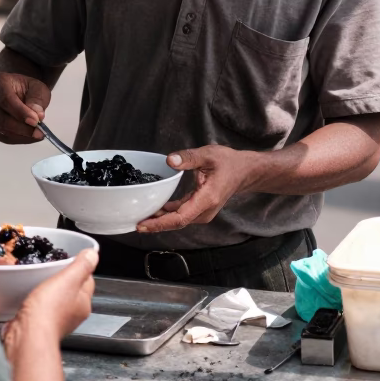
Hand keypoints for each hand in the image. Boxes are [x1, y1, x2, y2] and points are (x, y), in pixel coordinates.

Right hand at [0, 72, 51, 143]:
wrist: (14, 90)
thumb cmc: (25, 88)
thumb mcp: (37, 87)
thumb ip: (38, 99)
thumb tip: (38, 116)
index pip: (6, 99)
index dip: (21, 112)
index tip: (36, 121)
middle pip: (0, 118)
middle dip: (21, 128)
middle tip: (39, 132)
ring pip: (0, 130)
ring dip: (21, 135)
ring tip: (37, 134)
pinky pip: (1, 137)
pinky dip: (17, 139)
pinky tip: (29, 137)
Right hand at [14, 249, 97, 339]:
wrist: (27, 334)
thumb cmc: (49, 308)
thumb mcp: (68, 279)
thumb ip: (82, 266)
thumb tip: (93, 254)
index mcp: (84, 303)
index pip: (88, 280)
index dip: (80, 267)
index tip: (69, 259)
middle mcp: (74, 314)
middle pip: (72, 290)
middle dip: (64, 279)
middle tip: (52, 268)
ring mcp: (57, 322)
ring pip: (58, 299)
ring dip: (50, 290)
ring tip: (39, 280)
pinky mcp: (41, 325)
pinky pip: (43, 309)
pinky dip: (39, 302)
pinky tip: (30, 297)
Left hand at [136, 145, 252, 233]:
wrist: (244, 171)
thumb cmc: (228, 163)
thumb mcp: (208, 155)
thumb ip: (188, 158)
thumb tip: (169, 160)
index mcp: (206, 199)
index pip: (180, 217)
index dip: (161, 223)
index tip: (144, 225)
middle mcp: (205, 210)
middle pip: (177, 222)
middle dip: (156, 224)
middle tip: (136, 223)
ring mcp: (203, 211)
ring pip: (179, 220)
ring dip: (161, 220)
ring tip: (141, 217)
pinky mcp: (200, 209)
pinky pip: (182, 215)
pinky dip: (168, 214)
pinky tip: (156, 209)